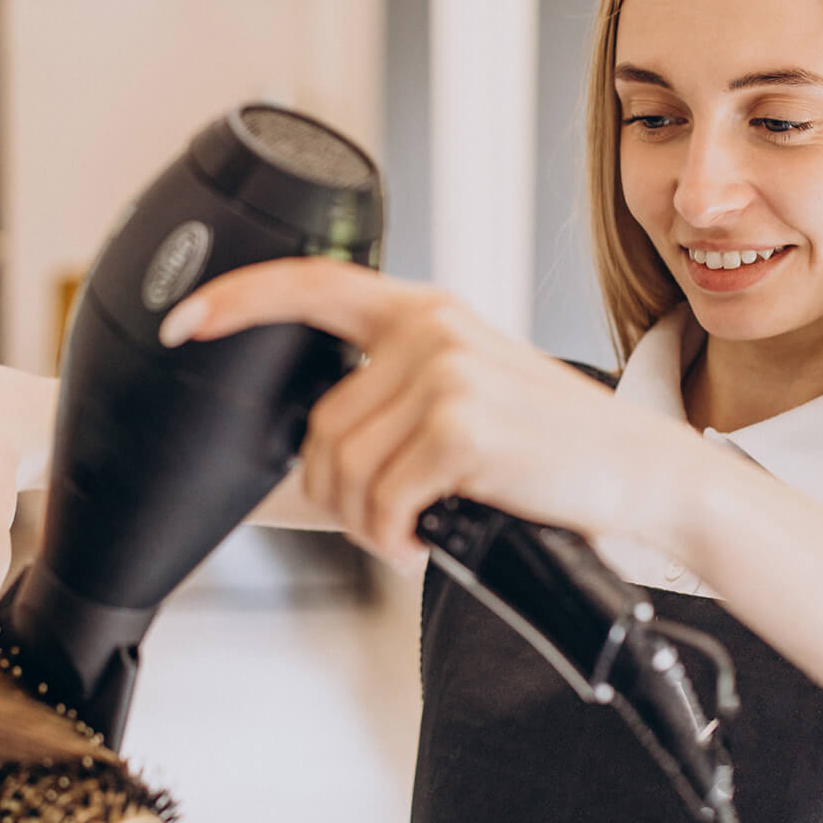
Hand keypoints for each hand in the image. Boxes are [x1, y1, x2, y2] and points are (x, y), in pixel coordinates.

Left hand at [161, 258, 689, 560]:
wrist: (638, 475)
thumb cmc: (547, 447)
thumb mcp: (469, 388)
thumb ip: (396, 386)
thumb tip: (316, 440)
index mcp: (424, 310)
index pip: (309, 282)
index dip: (236, 299)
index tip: (183, 323)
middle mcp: (430, 329)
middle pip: (318, 425)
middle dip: (335, 492)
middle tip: (384, 519)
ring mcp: (445, 374)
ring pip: (342, 469)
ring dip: (366, 523)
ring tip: (411, 530)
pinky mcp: (461, 428)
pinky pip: (382, 502)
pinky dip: (395, 538)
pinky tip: (427, 540)